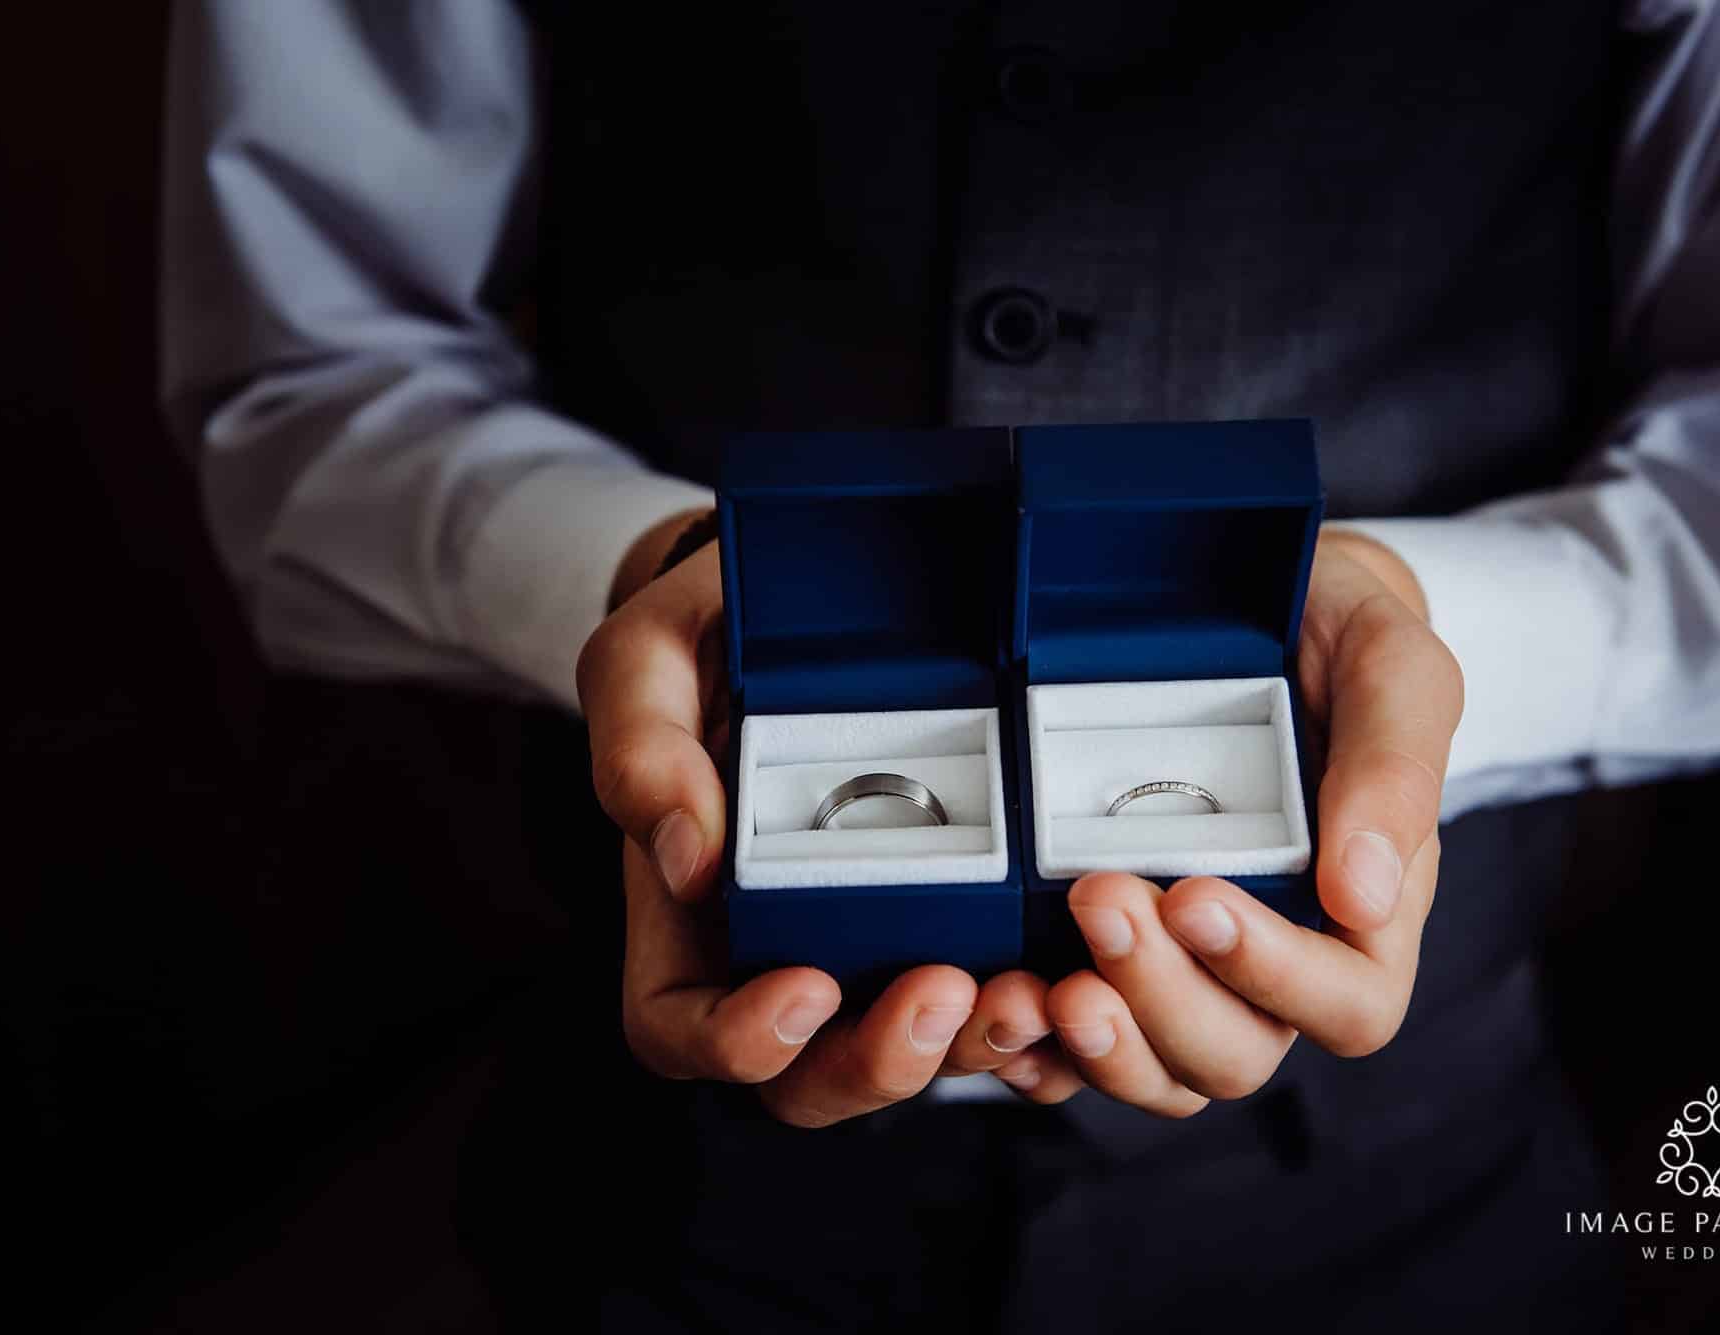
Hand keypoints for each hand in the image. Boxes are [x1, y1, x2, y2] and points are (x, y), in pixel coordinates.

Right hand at [579, 516, 1084, 1126]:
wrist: (801, 596)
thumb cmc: (707, 636)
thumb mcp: (647, 661)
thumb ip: (642, 749)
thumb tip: (687, 857)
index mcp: (686, 924)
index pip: (685, 1033)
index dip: (741, 1040)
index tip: (807, 983)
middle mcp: (776, 960)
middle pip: (812, 1078)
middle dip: (880, 1063)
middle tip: (944, 991)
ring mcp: (872, 954)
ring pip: (917, 1057)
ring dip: (975, 1047)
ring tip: (1030, 993)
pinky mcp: (957, 928)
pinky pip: (995, 1012)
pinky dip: (1040, 1027)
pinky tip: (1077, 985)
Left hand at [1034, 527, 1460, 1115]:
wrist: (1250, 604)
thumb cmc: (1338, 636)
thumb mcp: (1391, 670)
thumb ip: (1394, 769)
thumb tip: (1364, 895)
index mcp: (1363, 917)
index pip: (1347, 1005)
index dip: (1274, 976)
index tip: (1198, 898)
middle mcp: (1274, 963)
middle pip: (1236, 1053)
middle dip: (1164, 996)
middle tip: (1101, 899)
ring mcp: (1187, 970)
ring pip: (1159, 1071)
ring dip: (1102, 1044)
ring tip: (1044, 984)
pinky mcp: (1108, 958)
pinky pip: (1077, 1050)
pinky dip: (1038, 1050)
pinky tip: (1004, 1004)